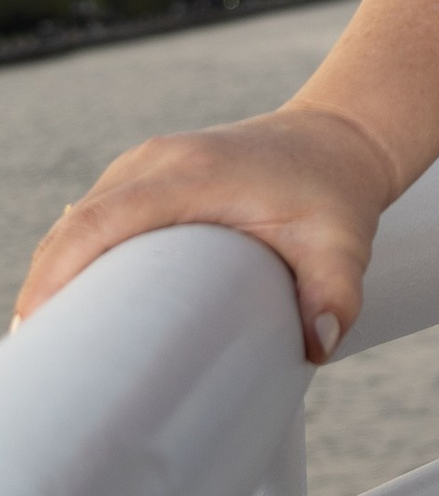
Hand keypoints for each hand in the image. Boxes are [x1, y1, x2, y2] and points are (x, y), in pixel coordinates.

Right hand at [14, 102, 401, 362]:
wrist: (340, 139)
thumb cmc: (336, 193)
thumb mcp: (344, 243)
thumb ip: (335, 292)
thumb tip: (319, 344)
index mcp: (195, 173)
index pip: (104, 220)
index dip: (60, 272)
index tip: (36, 327)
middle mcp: (160, 159)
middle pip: (76, 224)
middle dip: (45, 286)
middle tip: (37, 356)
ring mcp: (148, 162)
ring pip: (78, 220)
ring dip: (55, 273)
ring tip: (48, 342)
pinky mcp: (147, 174)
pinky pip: (94, 215)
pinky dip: (73, 257)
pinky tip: (70, 307)